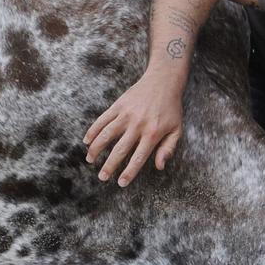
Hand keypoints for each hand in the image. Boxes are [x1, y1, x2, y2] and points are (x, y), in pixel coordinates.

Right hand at [86, 71, 185, 186]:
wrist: (163, 81)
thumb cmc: (171, 108)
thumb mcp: (177, 130)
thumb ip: (168, 149)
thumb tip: (159, 167)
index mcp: (153, 134)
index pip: (138, 158)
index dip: (129, 172)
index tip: (121, 183)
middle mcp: (138, 125)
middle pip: (120, 149)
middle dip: (109, 165)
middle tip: (102, 177)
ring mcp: (126, 114)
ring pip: (107, 134)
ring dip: (96, 149)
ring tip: (90, 160)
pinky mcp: (119, 105)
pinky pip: (102, 119)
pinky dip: (93, 130)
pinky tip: (87, 141)